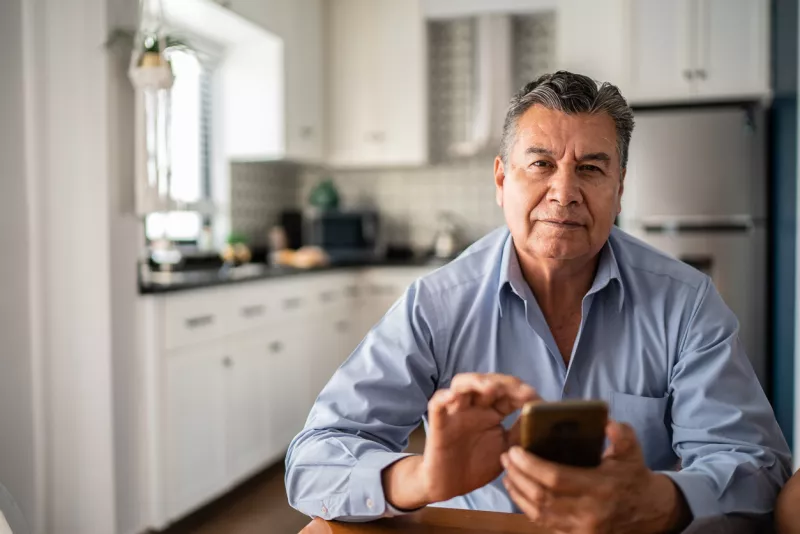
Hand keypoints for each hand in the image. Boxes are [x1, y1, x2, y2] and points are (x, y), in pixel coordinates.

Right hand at [382, 373, 537, 509]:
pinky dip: (443, 397)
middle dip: (504, 383)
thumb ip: (521, 433)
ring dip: (476, 382)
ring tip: (490, 388)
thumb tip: (543, 419)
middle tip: (519, 392)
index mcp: (492, 411)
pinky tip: (452, 396)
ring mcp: (456, 412)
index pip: (508, 392)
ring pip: (461, 384)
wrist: (450, 486)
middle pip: (486, 381)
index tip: (535, 399)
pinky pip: (437, 404)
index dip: (521, 391)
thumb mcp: (507, 449)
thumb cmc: (477, 465)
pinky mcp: (439, 423)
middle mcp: (474, 406)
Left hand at [501, 421, 690, 533]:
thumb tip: (606, 421)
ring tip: (507, 472)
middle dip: (518, 476)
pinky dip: (526, 506)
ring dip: (518, 492)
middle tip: (506, 457)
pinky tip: (518, 491)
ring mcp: (581, 528)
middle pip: (542, 497)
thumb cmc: (633, 475)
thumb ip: (621, 434)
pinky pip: (544, 523)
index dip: (531, 465)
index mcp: (601, 488)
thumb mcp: (632, 451)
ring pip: (539, 513)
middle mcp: (589, 512)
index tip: (515, 450)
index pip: (556, 478)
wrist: (649, 511)